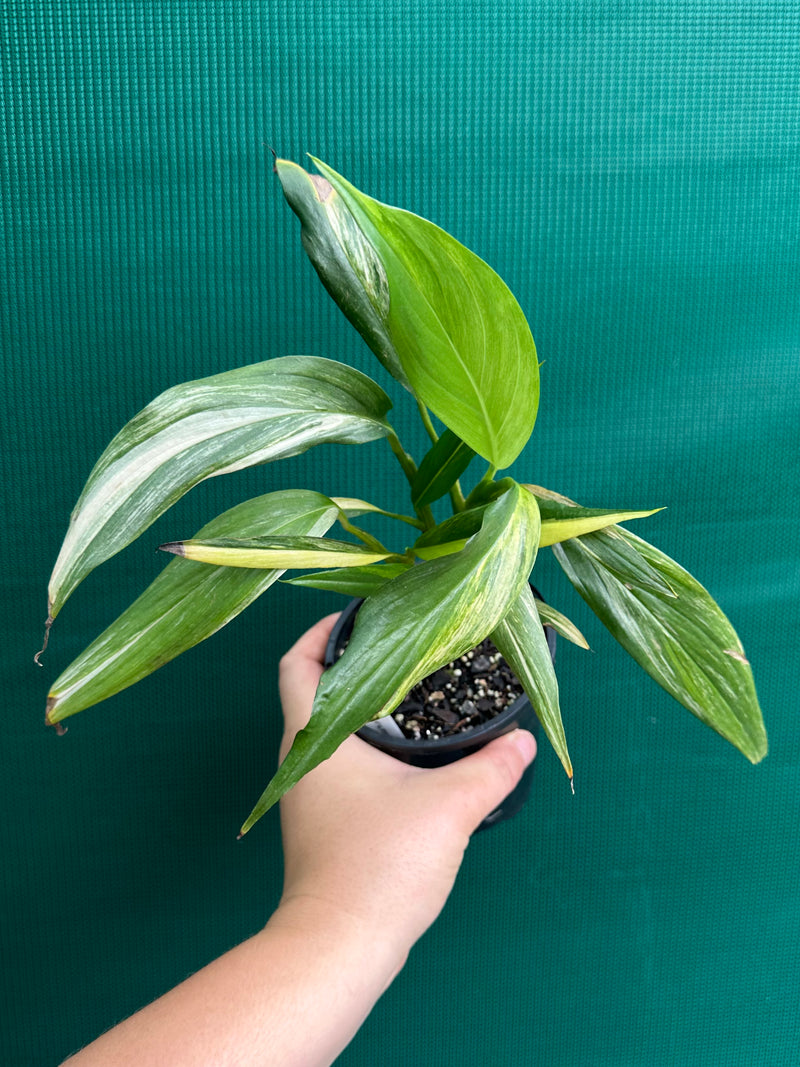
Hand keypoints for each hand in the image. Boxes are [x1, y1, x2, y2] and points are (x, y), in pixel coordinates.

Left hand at [277, 613, 536, 964]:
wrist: (340, 947)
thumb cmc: (379, 865)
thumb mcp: (448, 807)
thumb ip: (491, 768)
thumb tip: (524, 743)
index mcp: (315, 738)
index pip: (296, 661)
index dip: (321, 630)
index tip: (362, 614)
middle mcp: (302, 758)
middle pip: (316, 688)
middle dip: (358, 662)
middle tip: (408, 647)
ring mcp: (310, 792)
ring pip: (332, 727)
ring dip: (368, 705)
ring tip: (418, 692)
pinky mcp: (325, 820)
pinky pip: (344, 760)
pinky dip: (372, 742)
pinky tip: (415, 753)